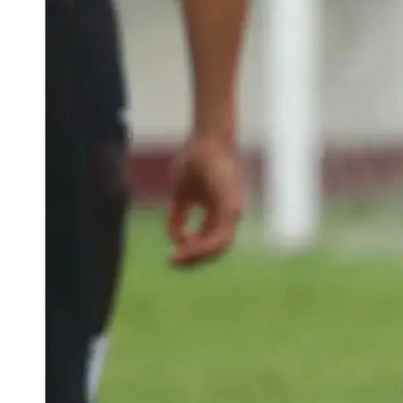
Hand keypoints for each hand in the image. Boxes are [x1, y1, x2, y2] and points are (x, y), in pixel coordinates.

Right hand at [166, 133, 243, 267]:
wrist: (206, 139)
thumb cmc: (194, 161)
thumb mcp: (180, 194)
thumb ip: (177, 216)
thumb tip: (175, 238)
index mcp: (217, 212)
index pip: (207, 242)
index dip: (190, 252)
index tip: (170, 257)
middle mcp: (227, 214)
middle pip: (214, 248)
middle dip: (193, 259)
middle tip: (173, 263)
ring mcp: (232, 211)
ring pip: (219, 246)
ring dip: (197, 256)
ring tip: (177, 259)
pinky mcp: (231, 207)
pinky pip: (221, 235)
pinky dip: (204, 245)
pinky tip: (187, 248)